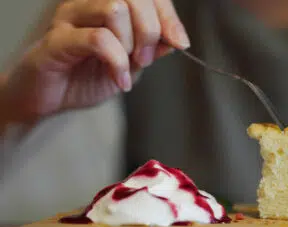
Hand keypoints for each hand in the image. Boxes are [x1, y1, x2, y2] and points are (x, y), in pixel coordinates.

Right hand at [2, 0, 189, 122]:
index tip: (179, 42)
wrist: (51, 100)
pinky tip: (119, 80)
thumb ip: (151, 48)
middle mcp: (88, 3)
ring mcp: (71, 17)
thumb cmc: (87, 76)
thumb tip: (176, 38)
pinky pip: (98, 39)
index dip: (167, 15)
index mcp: (107, 4)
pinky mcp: (57, 39)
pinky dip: (116, 62)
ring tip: (128, 67)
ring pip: (114, 8)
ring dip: (130, 43)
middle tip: (145, 59)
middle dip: (150, 30)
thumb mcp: (131, 64)